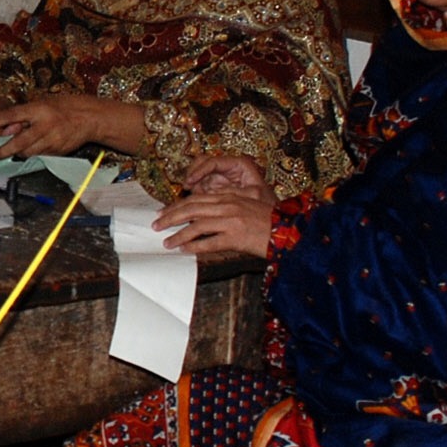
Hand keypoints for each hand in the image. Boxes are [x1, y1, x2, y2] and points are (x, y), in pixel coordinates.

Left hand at [0, 94, 144, 159]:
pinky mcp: (58, 151)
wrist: (91, 118)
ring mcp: (52, 140)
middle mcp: (45, 125)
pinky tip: (30, 150)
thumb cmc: (64, 106)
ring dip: (16, 153)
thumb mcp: (43, 103)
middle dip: (2, 150)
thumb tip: (4, 128)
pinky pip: (39, 156)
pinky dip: (32, 154)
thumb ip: (25, 115)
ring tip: (10, 152)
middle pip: (18, 142)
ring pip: (27, 153)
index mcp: (39, 109)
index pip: (11, 115)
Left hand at [153, 185, 276, 257]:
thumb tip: (204, 215)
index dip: (177, 205)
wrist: (290, 232)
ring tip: (166, 242)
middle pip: (191, 209)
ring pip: (196, 225)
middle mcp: (228, 206)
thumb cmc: (270, 222)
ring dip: (178, 234)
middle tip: (156, 225)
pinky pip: (209, 242)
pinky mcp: (236, 237)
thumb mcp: (248, 206)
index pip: (196, 199)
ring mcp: (232, 221)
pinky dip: (194, 246)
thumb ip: (227, 206)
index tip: (163, 212)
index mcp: (230, 197)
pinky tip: (183, 250)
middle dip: (170, 217)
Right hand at [182, 154, 274, 198]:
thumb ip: (233, 192)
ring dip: (193, 184)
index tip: (191, 181)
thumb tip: (211, 192)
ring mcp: (221, 177)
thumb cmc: (266, 204)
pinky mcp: (215, 187)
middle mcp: (228, 168)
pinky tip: (196, 202)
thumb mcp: (253, 197)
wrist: (271, 217)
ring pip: (199, 174)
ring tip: (194, 197)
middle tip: (188, 187)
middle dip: (193, 173)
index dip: (199, 170)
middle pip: (202, 162)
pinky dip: (195, 193)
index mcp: (239, 165)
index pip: (214, 161)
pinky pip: (200, 186)